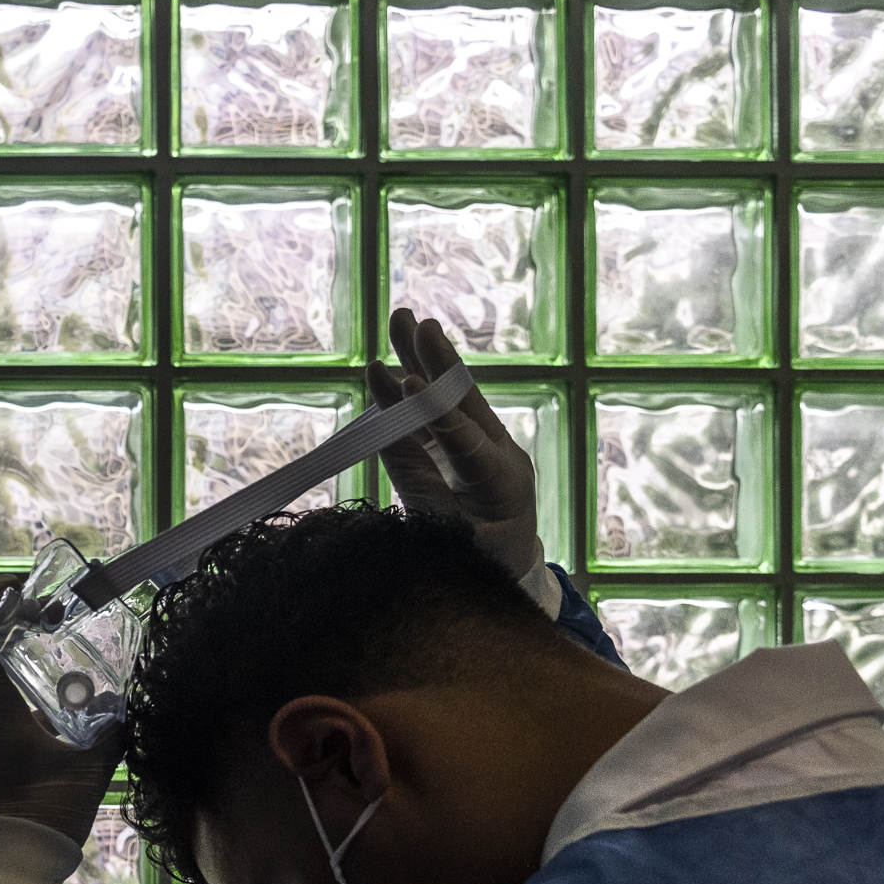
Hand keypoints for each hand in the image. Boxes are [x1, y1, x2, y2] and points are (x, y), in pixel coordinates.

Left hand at [0, 578, 123, 845]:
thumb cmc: (41, 816)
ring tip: (46, 653)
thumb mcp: (88, 771)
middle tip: (43, 615)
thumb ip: (113, 732)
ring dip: (5, 658)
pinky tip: (43, 706)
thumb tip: (130, 703)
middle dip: (4, 624)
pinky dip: (6, 691)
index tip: (17, 588)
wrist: (2, 872)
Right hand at [366, 311, 544, 580]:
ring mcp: (459, 449)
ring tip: (401, 319)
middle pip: (460, 401)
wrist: (500, 565)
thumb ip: (438, 514)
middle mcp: (484, 452)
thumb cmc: (485, 561)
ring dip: (417, 361)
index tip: (412, 386)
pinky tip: (380, 370)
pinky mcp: (435, 453)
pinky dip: (394, 396)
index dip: (440, 416)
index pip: (468, 443)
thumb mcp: (465, 546)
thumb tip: (410, 486)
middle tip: (421, 324)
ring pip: (437, 400)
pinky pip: (413, 420)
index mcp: (503, 480)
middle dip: (438, 363)